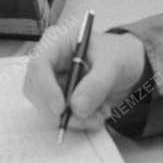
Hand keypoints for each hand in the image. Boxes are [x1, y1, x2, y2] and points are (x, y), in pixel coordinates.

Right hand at [23, 27, 146, 130]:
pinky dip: (78, 122)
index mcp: (58, 41)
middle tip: (90, 118)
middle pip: (36, 89)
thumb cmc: (117, 54)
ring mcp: (51, 80)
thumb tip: (77, 107)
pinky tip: (97, 114)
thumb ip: (97, 83)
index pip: (39, 63)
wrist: (125, 66)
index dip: (45, 87)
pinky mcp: (57, 98)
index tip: (61, 109)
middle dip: (61, 110)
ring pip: (46, 108)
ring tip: (100, 114)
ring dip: (73, 119)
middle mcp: (49, 61)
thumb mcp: (113, 64)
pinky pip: (58, 117)